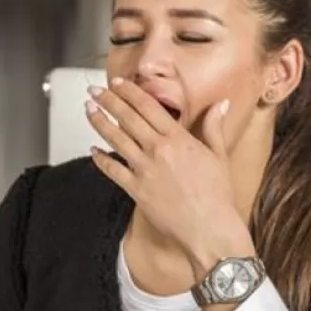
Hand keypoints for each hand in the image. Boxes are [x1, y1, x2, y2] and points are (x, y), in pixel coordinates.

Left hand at [86, 78, 255, 276]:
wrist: (209, 227)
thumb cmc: (218, 195)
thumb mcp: (219, 156)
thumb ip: (214, 127)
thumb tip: (221, 104)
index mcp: (178, 139)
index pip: (149, 107)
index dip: (130, 93)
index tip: (117, 83)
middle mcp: (158, 150)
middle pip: (127, 119)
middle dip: (108, 101)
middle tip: (93, 91)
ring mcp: (145, 170)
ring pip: (116, 140)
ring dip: (99, 123)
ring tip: (88, 111)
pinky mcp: (136, 190)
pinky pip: (113, 171)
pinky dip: (100, 160)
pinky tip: (93, 151)